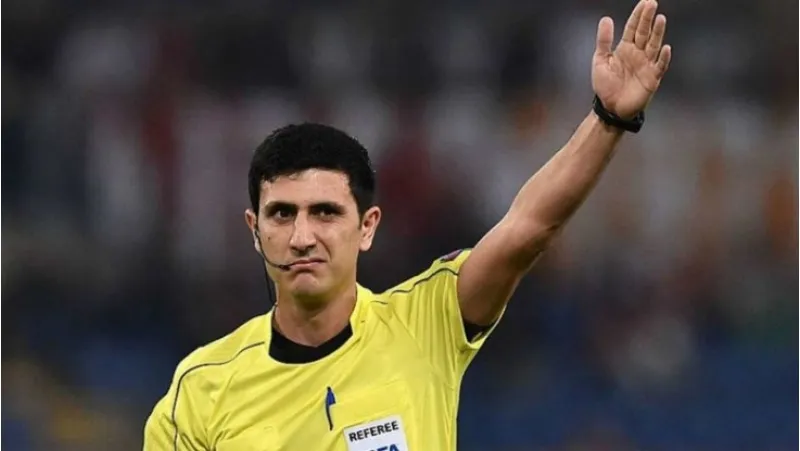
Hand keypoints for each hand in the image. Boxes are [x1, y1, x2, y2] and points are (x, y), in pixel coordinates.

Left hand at [592, 0, 671, 118]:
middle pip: (644, 33)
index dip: (638, 15)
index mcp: (625, 48)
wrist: (610, 108)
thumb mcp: (600, 61)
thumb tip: (606, 19)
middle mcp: (638, 54)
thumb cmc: (605, 86)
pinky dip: (663, 58)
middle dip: (648, 19)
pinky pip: (660, 66)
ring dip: (657, 33)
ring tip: (660, 19)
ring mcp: (646, 65)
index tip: (644, 2)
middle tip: (652, 3)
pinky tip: (666, 48)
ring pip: (654, 45)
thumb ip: (604, 41)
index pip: (633, 28)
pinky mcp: (652, 78)